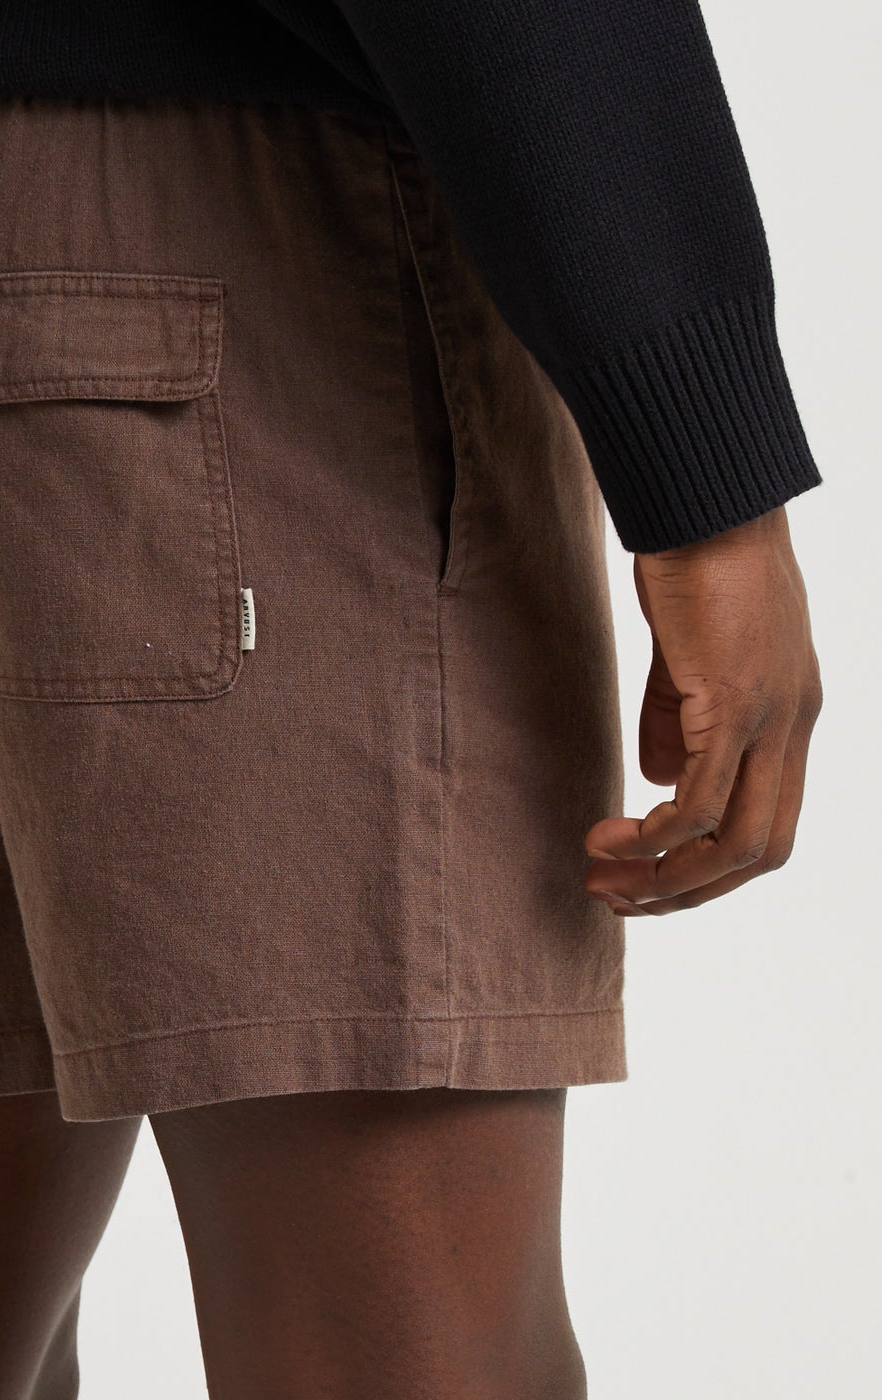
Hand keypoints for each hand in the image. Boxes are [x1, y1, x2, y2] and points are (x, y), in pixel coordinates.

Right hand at [584, 507, 820, 915]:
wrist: (707, 502)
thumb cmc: (695, 562)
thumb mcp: (688, 656)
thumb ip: (678, 721)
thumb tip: (659, 781)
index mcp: (791, 716)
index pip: (769, 822)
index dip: (711, 866)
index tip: (646, 872)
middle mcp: (794, 726)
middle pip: (763, 851)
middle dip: (688, 892)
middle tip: (619, 897)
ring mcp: (772, 717)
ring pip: (738, 840)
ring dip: (668, 877)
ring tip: (606, 878)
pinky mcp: (734, 702)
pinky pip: (702, 799)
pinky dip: (658, 836)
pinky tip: (613, 836)